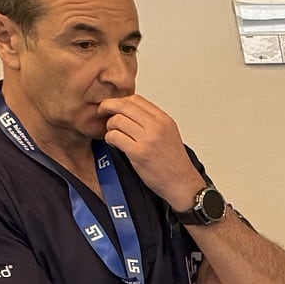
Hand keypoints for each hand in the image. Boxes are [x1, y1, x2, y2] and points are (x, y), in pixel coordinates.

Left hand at [96, 95, 201, 209]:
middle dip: (108, 107)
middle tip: (102, 112)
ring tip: (113, 133)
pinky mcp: (138, 152)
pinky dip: (110, 138)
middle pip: (124, 106)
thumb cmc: (175, 163)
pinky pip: (114, 136)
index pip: (136, 99)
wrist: (182, 184)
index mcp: (165, 120)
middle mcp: (157, 127)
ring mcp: (148, 139)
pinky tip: (114, 143)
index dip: (121, 100)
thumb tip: (129, 111)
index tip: (114, 106)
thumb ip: (152, 122)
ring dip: (109, 126)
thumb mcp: (169, 135)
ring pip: (117, 120)